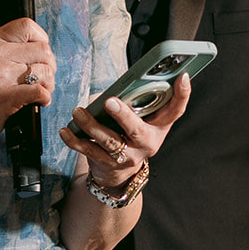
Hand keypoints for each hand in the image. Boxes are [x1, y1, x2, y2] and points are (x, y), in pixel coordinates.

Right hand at [0, 18, 56, 141]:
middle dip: (49, 65)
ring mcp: (0, 74)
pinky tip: (38, 100)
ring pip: (45, 71)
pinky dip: (45, 98)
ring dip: (48, 83)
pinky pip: (41, 91)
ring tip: (38, 89)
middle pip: (43, 49)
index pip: (28, 25)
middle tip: (42, 75)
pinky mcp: (7, 96)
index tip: (38, 52)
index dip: (41, 38)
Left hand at [60, 73, 191, 186]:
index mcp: (159, 127)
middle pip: (137, 130)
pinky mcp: (108, 164)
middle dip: (123, 115)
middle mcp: (147, 143)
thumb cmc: (130, 136)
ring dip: (91, 125)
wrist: (120, 172)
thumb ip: (135, 102)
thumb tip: (114, 86)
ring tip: (78, 112)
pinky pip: (89, 151)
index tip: (182, 77)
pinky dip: (75, 140)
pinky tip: (66, 131)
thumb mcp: (142, 121)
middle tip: (109, 101)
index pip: (176, 110)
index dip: (182, 94)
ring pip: (109, 141)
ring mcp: (128, 156)